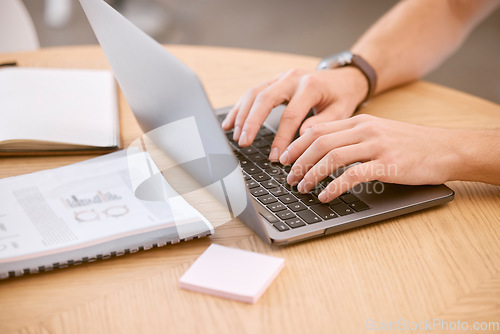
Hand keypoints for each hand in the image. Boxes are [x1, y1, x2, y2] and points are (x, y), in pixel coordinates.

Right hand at [221, 67, 368, 160]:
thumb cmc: (341, 97)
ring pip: (254, 93)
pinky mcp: (274, 80)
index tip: (275, 157)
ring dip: (242, 115)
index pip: (290, 115)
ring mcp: (281, 77)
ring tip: (236, 136)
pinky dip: (240, 108)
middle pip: (265, 98)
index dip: (281, 138)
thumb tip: (300, 137)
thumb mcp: (341, 112)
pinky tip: (230, 123)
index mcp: (311, 86)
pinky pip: (253, 93)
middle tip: (244, 142)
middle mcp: (292, 78)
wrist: (344, 78)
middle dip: (251, 122)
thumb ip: (322, 124)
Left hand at [282, 114, 459, 201]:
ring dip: (312, 175)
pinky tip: (325, 197)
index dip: (296, 145)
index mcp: (359, 122)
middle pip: (319, 143)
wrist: (446, 148)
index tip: (284, 159)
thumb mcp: (378, 133)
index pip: (318, 129)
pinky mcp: (388, 164)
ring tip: (302, 188)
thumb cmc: (410, 144)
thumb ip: (352, 138)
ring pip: (332, 157)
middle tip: (289, 178)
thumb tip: (322, 150)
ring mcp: (376, 145)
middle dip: (298, 162)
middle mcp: (365, 130)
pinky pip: (353, 175)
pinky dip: (334, 187)